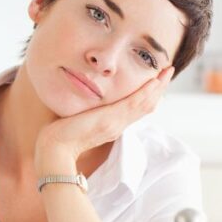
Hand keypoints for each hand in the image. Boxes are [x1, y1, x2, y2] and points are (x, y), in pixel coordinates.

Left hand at [35, 67, 173, 173]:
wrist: (55, 149)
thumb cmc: (60, 135)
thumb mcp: (78, 120)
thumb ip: (86, 113)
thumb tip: (84, 103)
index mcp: (112, 125)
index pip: (136, 109)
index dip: (148, 96)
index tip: (155, 82)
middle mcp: (118, 125)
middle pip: (146, 106)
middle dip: (158, 89)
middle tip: (167, 72)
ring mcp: (116, 123)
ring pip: (145, 104)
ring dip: (158, 87)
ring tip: (166, 72)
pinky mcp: (111, 120)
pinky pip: (134, 104)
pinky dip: (146, 92)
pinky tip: (154, 81)